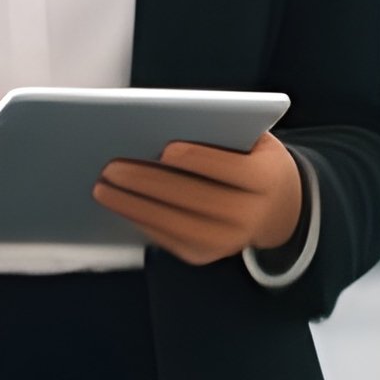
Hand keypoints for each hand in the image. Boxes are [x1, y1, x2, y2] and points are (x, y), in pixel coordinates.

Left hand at [93, 133, 302, 265]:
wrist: (277, 208)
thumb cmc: (251, 161)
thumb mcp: (252, 141)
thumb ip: (220, 133)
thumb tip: (166, 123)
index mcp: (266, 179)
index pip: (231, 169)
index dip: (199, 159)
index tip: (166, 148)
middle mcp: (252, 216)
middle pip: (195, 199)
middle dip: (150, 183)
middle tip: (112, 168)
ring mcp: (229, 241)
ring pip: (176, 224)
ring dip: (134, 206)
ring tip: (103, 188)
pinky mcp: (205, 255)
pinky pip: (168, 239)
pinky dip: (140, 221)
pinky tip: (118, 205)